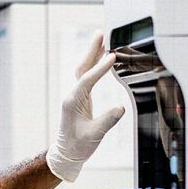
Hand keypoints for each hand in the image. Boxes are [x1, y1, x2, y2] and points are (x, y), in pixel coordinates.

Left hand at [45, 32, 126, 181]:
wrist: (67, 154)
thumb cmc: (79, 146)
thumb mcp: (95, 135)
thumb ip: (108, 121)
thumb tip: (120, 108)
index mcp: (73, 102)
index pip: (88, 80)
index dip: (100, 68)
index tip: (112, 57)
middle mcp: (72, 96)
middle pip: (82, 68)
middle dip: (91, 51)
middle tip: (100, 34)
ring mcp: (75, 96)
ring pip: (83, 70)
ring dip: (92, 55)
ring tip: (102, 40)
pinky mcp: (79, 99)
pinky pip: (86, 77)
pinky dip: (93, 66)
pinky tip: (101, 60)